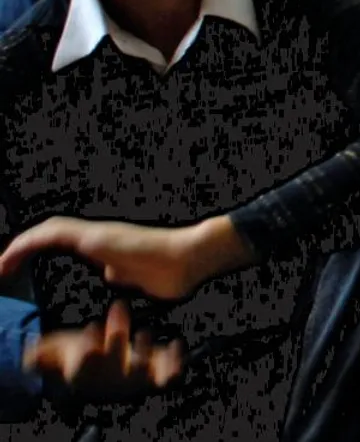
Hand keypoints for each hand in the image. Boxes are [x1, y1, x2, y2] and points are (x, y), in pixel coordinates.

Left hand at [0, 216, 251, 301]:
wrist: (190, 259)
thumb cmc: (173, 273)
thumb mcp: (138, 279)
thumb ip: (122, 274)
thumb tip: (110, 273)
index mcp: (106, 246)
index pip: (64, 241)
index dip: (38, 251)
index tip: (18, 270)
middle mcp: (98, 236)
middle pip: (51, 234)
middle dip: (22, 250)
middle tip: (2, 269)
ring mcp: (96, 234)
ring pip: (49, 230)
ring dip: (20, 246)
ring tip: (0, 266)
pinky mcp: (95, 237)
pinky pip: (53, 234)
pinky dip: (28, 244)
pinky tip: (10, 257)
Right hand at [25, 301, 186, 402]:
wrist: (106, 370)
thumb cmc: (82, 354)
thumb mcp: (61, 350)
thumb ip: (46, 352)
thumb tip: (31, 353)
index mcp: (86, 373)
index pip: (84, 364)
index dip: (88, 348)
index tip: (92, 327)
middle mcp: (110, 379)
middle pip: (114, 361)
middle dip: (116, 336)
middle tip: (119, 308)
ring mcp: (133, 378)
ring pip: (140, 372)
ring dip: (144, 353)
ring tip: (144, 332)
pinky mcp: (155, 374)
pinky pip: (166, 375)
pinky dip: (173, 364)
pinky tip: (177, 345)